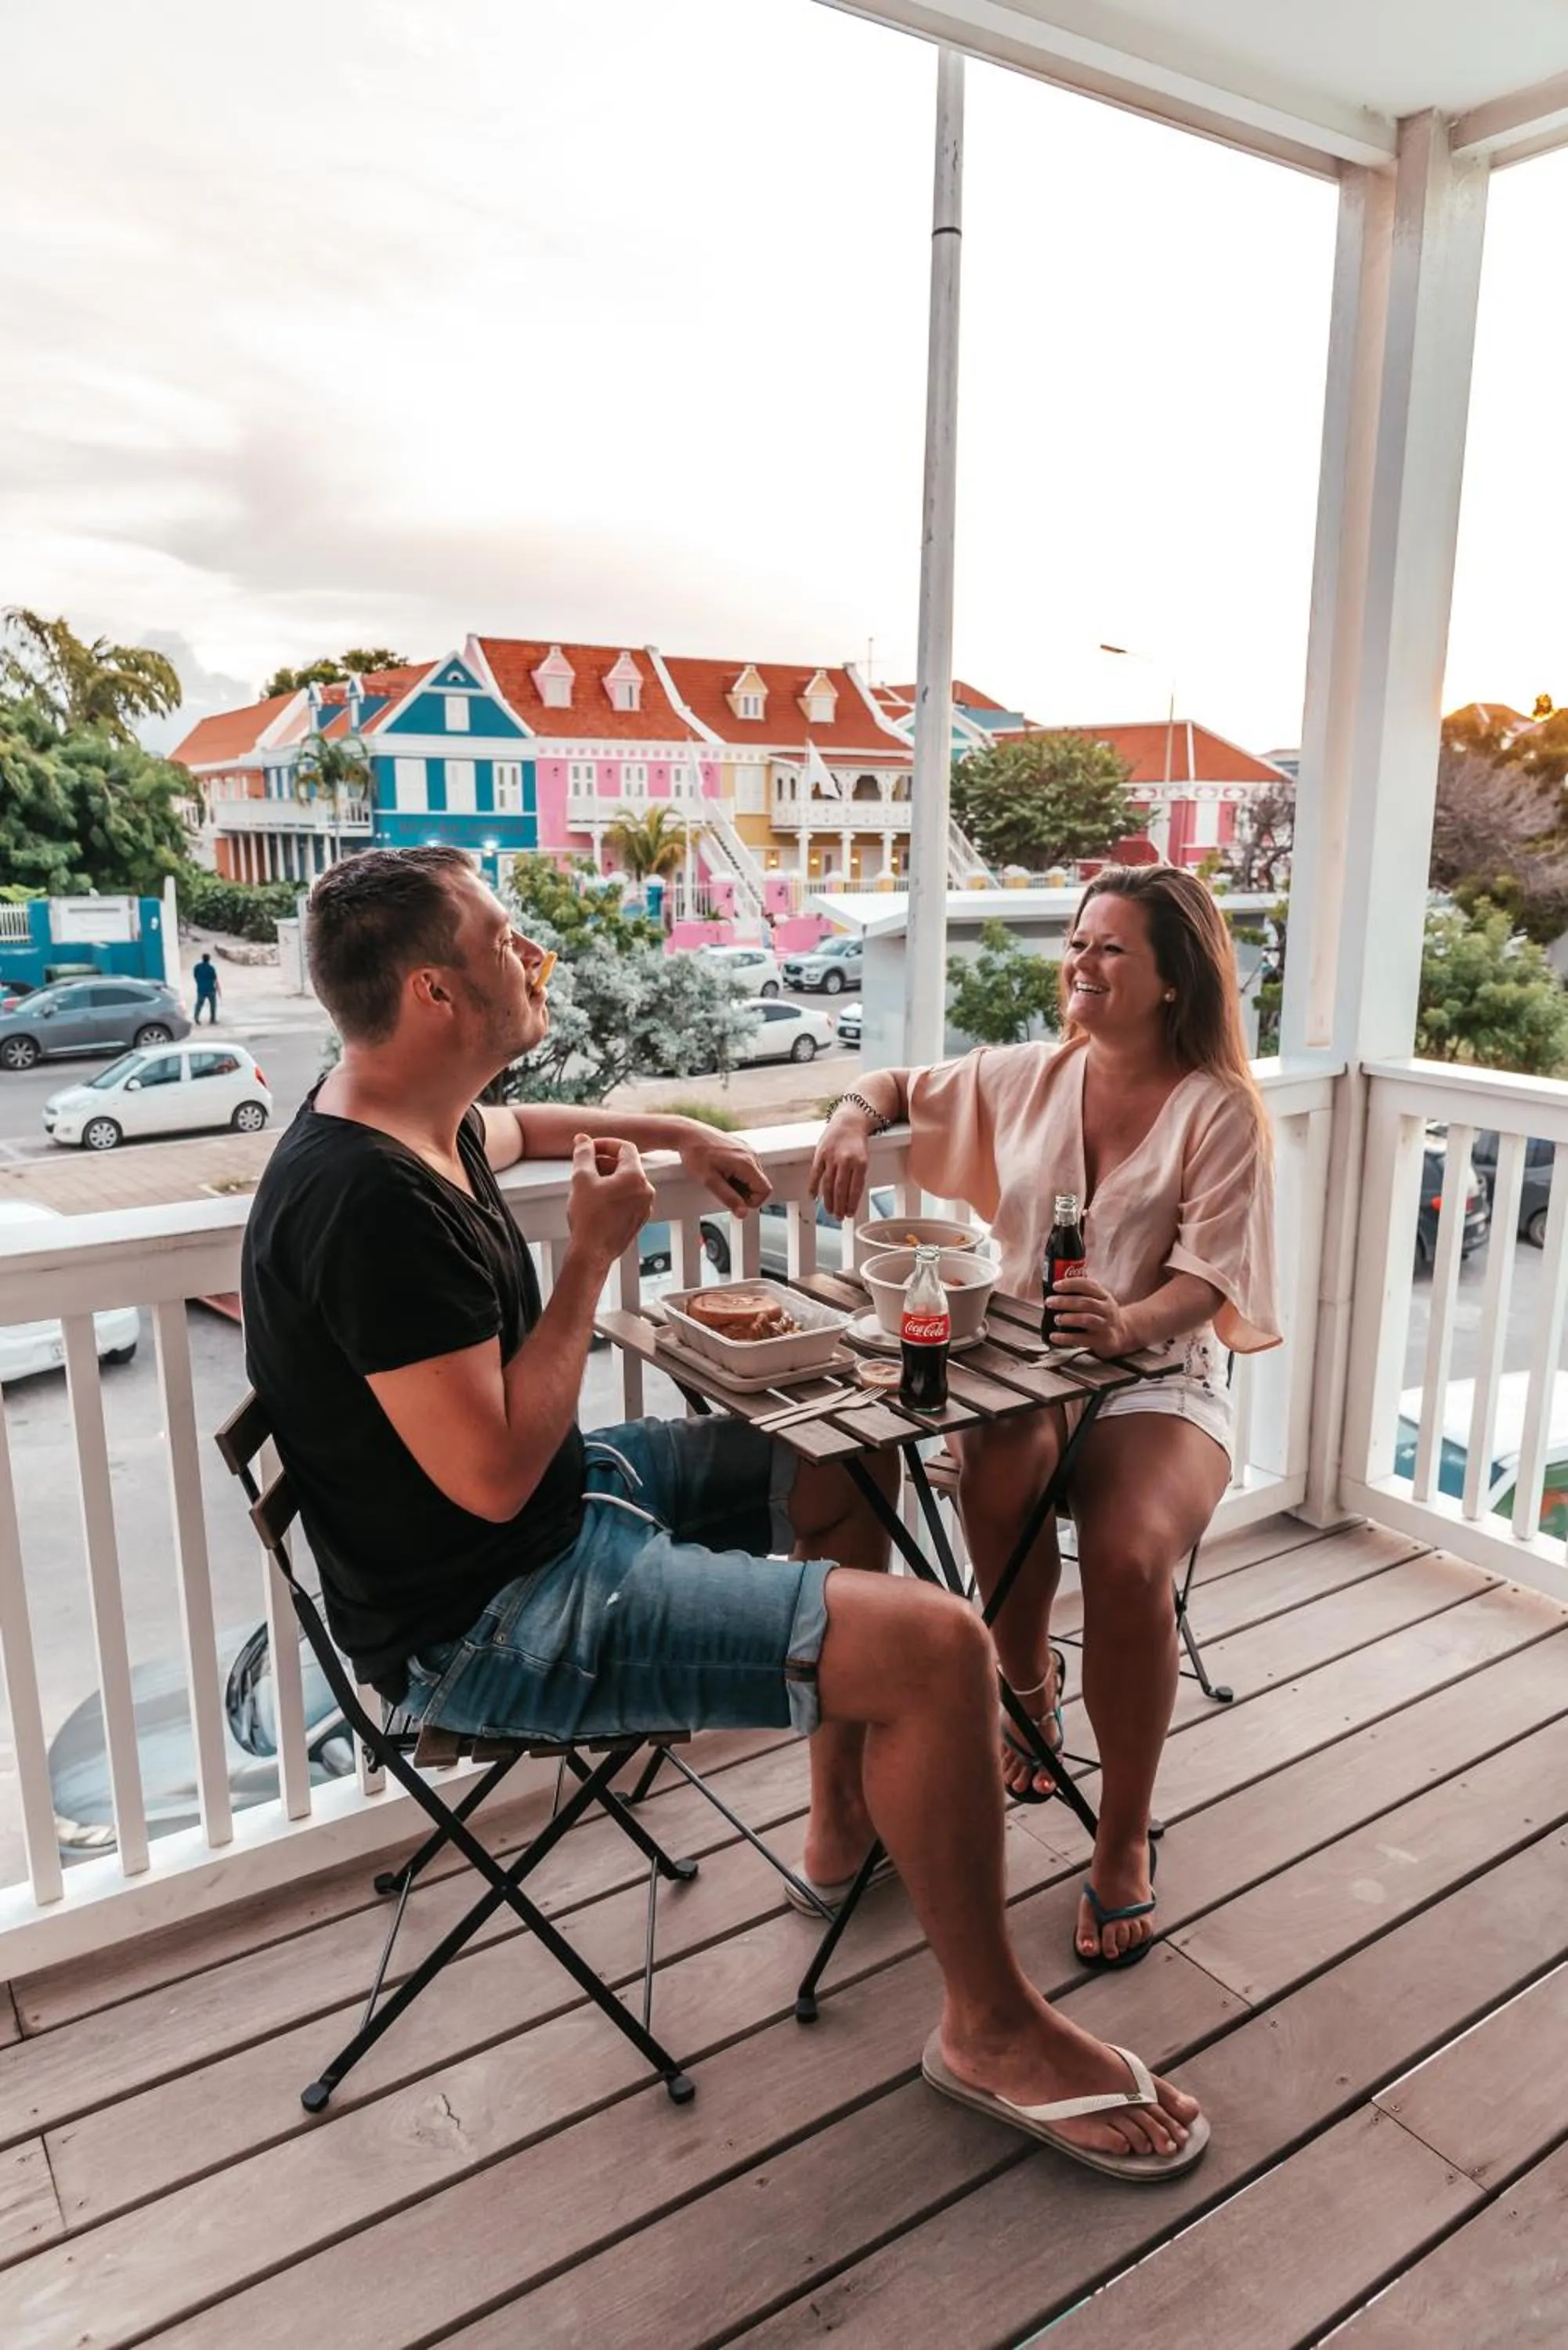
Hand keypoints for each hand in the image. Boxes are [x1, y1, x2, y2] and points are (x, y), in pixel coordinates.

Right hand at [567, 1134, 655, 1268]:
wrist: (592, 1253)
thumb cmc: (588, 1216)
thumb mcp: (581, 1179)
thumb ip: (583, 1154)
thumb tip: (583, 1139)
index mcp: (636, 1177)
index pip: (625, 1147)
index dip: (605, 1144)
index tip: (589, 1149)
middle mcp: (646, 1191)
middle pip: (627, 1165)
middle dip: (604, 1161)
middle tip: (584, 1167)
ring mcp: (645, 1207)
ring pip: (627, 1183)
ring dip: (608, 1178)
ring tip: (587, 1185)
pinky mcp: (639, 1220)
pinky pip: (628, 1198)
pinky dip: (614, 1193)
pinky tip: (596, 1201)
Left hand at [679, 1128, 771, 1215]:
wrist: (687, 1133)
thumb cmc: (695, 1155)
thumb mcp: (709, 1181)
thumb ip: (728, 1198)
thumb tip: (743, 1214)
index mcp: (746, 1163)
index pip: (765, 1190)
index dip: (751, 1202)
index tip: (733, 1201)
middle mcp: (751, 1154)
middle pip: (760, 1185)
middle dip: (744, 1193)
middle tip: (722, 1188)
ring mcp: (748, 1150)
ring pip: (754, 1177)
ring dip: (740, 1184)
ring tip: (721, 1178)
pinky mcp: (743, 1148)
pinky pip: (748, 1168)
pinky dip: (738, 1175)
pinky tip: (722, 1170)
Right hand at [809, 1109, 870, 1223]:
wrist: (849, 1121)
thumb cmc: (857, 1144)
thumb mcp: (864, 1159)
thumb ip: (857, 1176)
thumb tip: (850, 1200)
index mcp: (860, 1162)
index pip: (855, 1189)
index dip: (852, 1204)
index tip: (849, 1215)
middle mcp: (846, 1160)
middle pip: (841, 1189)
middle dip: (840, 1206)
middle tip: (839, 1218)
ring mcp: (831, 1156)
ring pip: (828, 1184)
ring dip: (828, 1200)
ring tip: (829, 1212)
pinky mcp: (820, 1153)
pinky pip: (815, 1173)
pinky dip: (813, 1186)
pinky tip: (813, 1197)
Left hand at [1044, 1274, 1135, 1358]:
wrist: (1123, 1333)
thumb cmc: (1102, 1315)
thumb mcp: (1098, 1300)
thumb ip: (1081, 1295)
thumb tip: (1053, 1293)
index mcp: (1103, 1295)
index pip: (1089, 1285)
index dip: (1071, 1284)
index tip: (1056, 1285)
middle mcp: (1106, 1309)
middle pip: (1086, 1302)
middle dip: (1065, 1301)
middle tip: (1050, 1302)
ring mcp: (1105, 1325)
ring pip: (1087, 1319)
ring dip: (1069, 1318)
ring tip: (1056, 1319)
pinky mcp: (1102, 1341)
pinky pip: (1082, 1339)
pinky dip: (1066, 1338)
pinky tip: (1054, 1336)